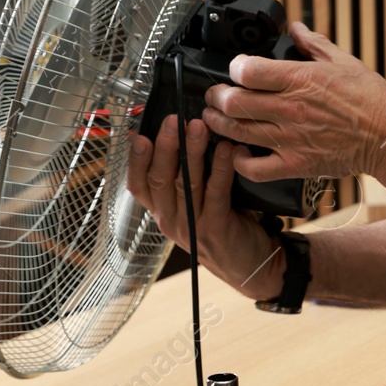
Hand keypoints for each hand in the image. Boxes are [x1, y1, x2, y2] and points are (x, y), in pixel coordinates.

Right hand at [126, 114, 283, 301]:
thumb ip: (184, 177)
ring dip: (192, 152)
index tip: (138, 132)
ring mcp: (192, 226)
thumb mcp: (194, 204)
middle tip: (174, 119)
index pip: (137, 184)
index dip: (135, 159)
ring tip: (199, 126)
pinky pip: (216, 193)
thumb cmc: (222, 225)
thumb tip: (182, 133)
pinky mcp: (216, 229)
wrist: (250, 265)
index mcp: (161, 212)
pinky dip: (220, 169)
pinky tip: (226, 149)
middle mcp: (170, 220)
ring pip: (185, 183)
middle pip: (159, 179)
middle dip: (166, 146)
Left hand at [201, 21, 385, 186]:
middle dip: (217, 95)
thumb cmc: (371, 100)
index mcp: (300, 79)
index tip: (236, 68)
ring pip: (237, 131)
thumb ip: (314, 44)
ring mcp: (290, 139)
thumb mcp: (344, 62)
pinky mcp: (295, 164)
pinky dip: (239, 160)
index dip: (234, 67)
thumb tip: (296, 28)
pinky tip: (238, 152)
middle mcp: (290, 109)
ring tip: (215, 117)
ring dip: (218, 123)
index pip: (247, 70)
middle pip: (233, 101)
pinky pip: (254, 167)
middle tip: (215, 93)